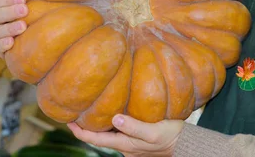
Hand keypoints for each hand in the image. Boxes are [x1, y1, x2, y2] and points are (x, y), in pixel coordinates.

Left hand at [68, 115, 183, 156]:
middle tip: (76, 111)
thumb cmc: (170, 137)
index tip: (68, 120)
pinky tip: (115, 111)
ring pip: (110, 134)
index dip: (80, 131)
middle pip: (100, 137)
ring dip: (99, 124)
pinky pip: (121, 131)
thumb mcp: (153, 132)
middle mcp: (124, 147)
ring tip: (92, 108)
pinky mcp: (138, 140)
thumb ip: (134, 126)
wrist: (185, 144)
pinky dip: (113, 123)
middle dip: (87, 126)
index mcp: (124, 145)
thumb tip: (114, 118)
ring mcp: (131, 145)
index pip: (95, 139)